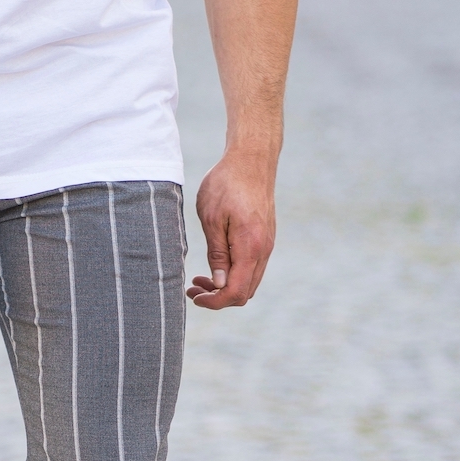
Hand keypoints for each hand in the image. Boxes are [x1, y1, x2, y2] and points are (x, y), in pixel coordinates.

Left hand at [186, 151, 276, 309]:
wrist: (252, 158)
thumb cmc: (226, 183)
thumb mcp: (212, 219)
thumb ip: (217, 254)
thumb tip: (219, 284)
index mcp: (251, 247)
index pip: (235, 292)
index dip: (214, 302)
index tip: (193, 296)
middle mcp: (264, 250)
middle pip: (244, 293)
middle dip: (218, 298)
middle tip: (192, 288)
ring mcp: (267, 245)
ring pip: (249, 282)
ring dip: (225, 287)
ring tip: (199, 279)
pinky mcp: (265, 238)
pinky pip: (251, 268)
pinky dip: (233, 275)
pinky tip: (215, 266)